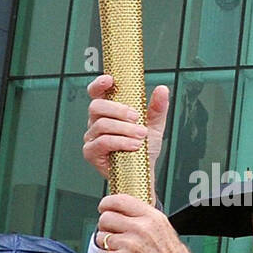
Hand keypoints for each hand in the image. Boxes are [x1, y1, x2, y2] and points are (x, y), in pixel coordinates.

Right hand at [84, 74, 168, 200]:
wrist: (144, 172)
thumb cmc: (145, 148)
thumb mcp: (155, 126)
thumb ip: (157, 108)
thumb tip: (162, 89)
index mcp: (108, 112)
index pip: (96, 93)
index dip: (99, 84)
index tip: (110, 80)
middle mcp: (96, 122)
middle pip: (96, 106)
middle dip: (118, 110)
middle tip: (137, 117)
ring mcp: (91, 137)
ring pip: (102, 124)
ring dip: (124, 129)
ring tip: (141, 136)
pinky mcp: (91, 153)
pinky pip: (103, 142)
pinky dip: (120, 142)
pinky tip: (133, 145)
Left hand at [95, 194, 199, 252]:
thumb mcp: (164, 228)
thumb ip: (144, 218)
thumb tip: (124, 213)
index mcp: (151, 217)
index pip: (121, 200)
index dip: (107, 203)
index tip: (104, 207)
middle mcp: (140, 228)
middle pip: (106, 218)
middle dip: (106, 226)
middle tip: (112, 232)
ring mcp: (129, 244)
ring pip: (101, 237)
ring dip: (106, 244)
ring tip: (119, 250)